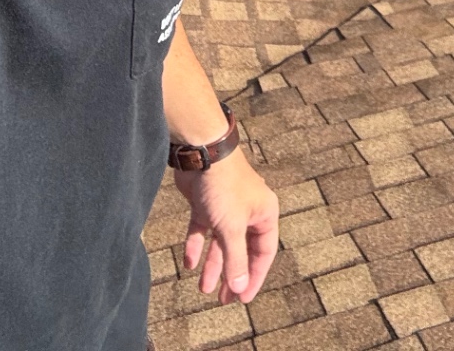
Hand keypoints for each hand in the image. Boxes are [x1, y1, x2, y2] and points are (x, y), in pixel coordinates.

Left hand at [174, 150, 278, 303]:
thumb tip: (239, 286)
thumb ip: (235, 258)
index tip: (242, 298)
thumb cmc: (224, 187)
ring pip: (221, 243)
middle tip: (223, 299)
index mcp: (264, 215)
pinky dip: (196, 246)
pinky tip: (189, 264)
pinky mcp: (206, 205)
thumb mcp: (231, 228)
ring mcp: (226, 208)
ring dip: (213, 265)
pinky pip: (203, 231)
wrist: (201, 154)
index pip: (264, 253)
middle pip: (242, 250)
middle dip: (232, 274)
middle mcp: (248, 212)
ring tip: (203, 288)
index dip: (254, 276)